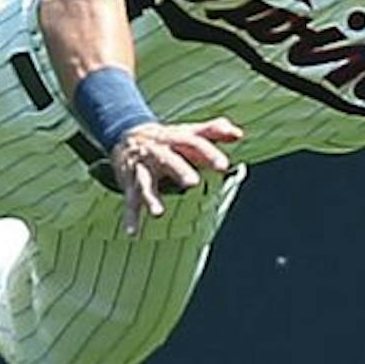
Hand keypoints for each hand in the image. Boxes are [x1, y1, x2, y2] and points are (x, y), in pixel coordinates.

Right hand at [107, 118, 244, 235]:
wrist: (126, 136)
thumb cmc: (167, 138)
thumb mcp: (189, 131)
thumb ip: (214, 131)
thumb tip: (239, 134)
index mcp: (175, 139)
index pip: (194, 143)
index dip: (209, 154)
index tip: (224, 166)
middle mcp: (158, 152)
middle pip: (168, 159)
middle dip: (179, 170)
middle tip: (193, 182)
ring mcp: (142, 168)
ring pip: (145, 181)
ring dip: (151, 197)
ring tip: (158, 214)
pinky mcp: (130, 182)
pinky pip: (130, 200)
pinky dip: (131, 217)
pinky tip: (133, 233)